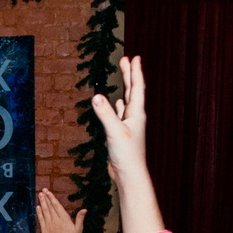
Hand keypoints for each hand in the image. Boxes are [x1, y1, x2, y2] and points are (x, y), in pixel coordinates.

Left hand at [35, 189, 88, 232]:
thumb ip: (80, 218)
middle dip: (46, 198)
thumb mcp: (79, 229)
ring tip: (39, 195)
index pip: (57, 206)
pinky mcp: (44, 230)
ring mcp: (49, 225)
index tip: (48, 192)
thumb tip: (84, 209)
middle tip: (43, 190)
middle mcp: (56, 220)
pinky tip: (38, 207)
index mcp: (64, 219)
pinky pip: (41, 219)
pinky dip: (39, 213)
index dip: (52, 198)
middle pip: (50, 207)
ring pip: (45, 211)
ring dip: (42, 202)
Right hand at [88, 54, 150, 169]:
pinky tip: (118, 103)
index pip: (137, 88)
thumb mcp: (115, 132)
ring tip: (124, 76)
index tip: (134, 58)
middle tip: (126, 60)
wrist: (129, 175)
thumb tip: (96, 96)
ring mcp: (128, 125)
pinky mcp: (122, 133)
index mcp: (136, 114)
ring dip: (125, 88)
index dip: (135, 72)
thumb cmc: (127, 155)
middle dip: (129, 75)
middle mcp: (134, 117)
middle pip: (132, 91)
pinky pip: (121, 114)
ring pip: (127, 101)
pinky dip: (119, 106)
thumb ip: (105, 114)